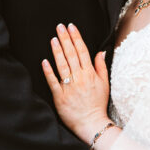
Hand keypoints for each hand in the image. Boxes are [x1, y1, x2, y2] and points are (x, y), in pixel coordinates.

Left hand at [42, 23, 109, 144]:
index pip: (82, 51)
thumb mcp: (105, 84)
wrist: (91, 123)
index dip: (76, 37)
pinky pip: (53, 81)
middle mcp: (79, 77)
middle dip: (65, 38)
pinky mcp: (59, 96)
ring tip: (53, 39)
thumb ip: (101, 66)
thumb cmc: (98, 104)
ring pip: (62, 65)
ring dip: (57, 51)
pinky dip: (48, 71)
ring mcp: (68, 86)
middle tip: (59, 26)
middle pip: (71, 54)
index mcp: (90, 73)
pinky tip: (44, 61)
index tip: (71, 26)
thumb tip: (100, 52)